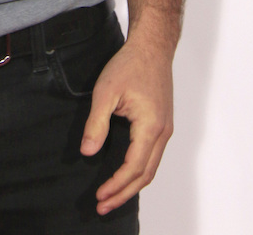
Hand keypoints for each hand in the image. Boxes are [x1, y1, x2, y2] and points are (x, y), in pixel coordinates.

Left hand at [80, 35, 173, 214]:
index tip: (99, 196)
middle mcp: (162, 132)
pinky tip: (125, 174)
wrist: (152, 47)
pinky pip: (152, 156)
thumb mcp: (106, 92)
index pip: (133, 167)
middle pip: (145, 175)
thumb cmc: (130, 65)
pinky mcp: (162, 124)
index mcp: (150, 126)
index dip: (116, 185)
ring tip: (112, 196)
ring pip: (151, 168)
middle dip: (124, 193)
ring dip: (132, 185)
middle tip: (103, 206)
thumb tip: (87, 152)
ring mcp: (165, 129)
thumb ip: (96, 123)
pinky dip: (139, 171)